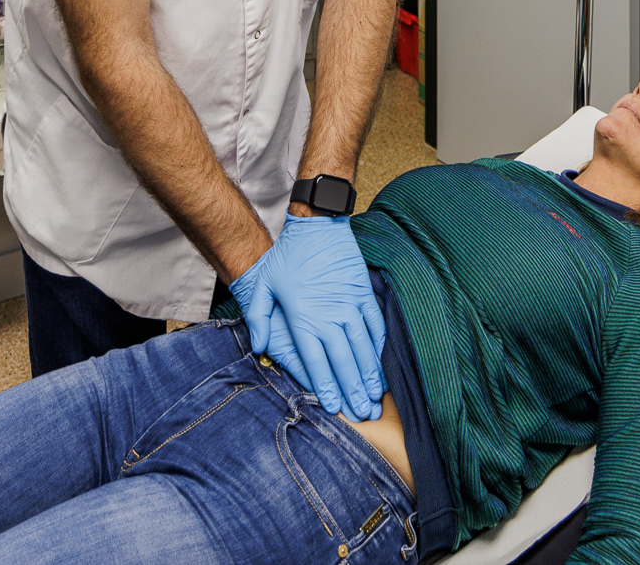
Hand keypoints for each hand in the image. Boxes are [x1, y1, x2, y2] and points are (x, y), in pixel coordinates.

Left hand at [229, 214, 386, 418]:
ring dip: (370, 374)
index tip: (336, 408)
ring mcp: (350, 305)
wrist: (316, 225)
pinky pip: (376, 325)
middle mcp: (330, 315)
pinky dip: (380, 347)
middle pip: (344, 361)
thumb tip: (257, 347)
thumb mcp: (263, 286)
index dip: (328, 387)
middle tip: (364, 414)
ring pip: (363, 347)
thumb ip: (258, 318)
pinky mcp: (364, 293)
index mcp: (304, 318)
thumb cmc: (287, 257)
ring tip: (376, 397)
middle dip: (353, 390)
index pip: (316, 361)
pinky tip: (382, 365)